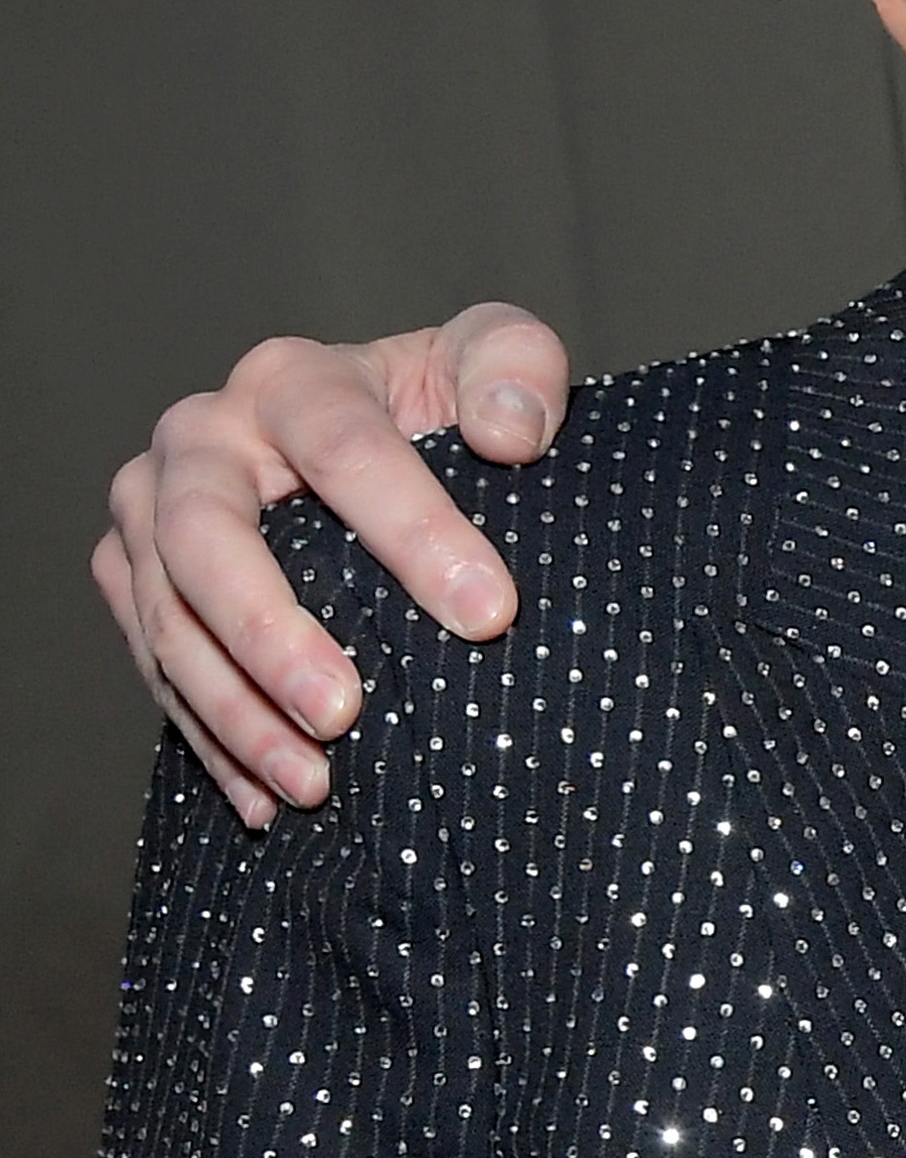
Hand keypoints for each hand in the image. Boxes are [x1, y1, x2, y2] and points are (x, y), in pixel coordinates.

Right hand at [95, 307, 572, 827]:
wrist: (371, 439)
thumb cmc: (442, 401)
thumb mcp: (497, 358)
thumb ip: (519, 370)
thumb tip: (510, 433)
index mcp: (291, 379)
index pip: (343, 449)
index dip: (415, 531)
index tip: (488, 615)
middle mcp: (201, 437)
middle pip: (208, 536)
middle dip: (270, 633)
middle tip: (344, 713)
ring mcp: (151, 512)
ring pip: (167, 616)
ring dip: (234, 709)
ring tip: (311, 781)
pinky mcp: (134, 579)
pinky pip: (155, 667)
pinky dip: (211, 740)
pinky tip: (267, 799)